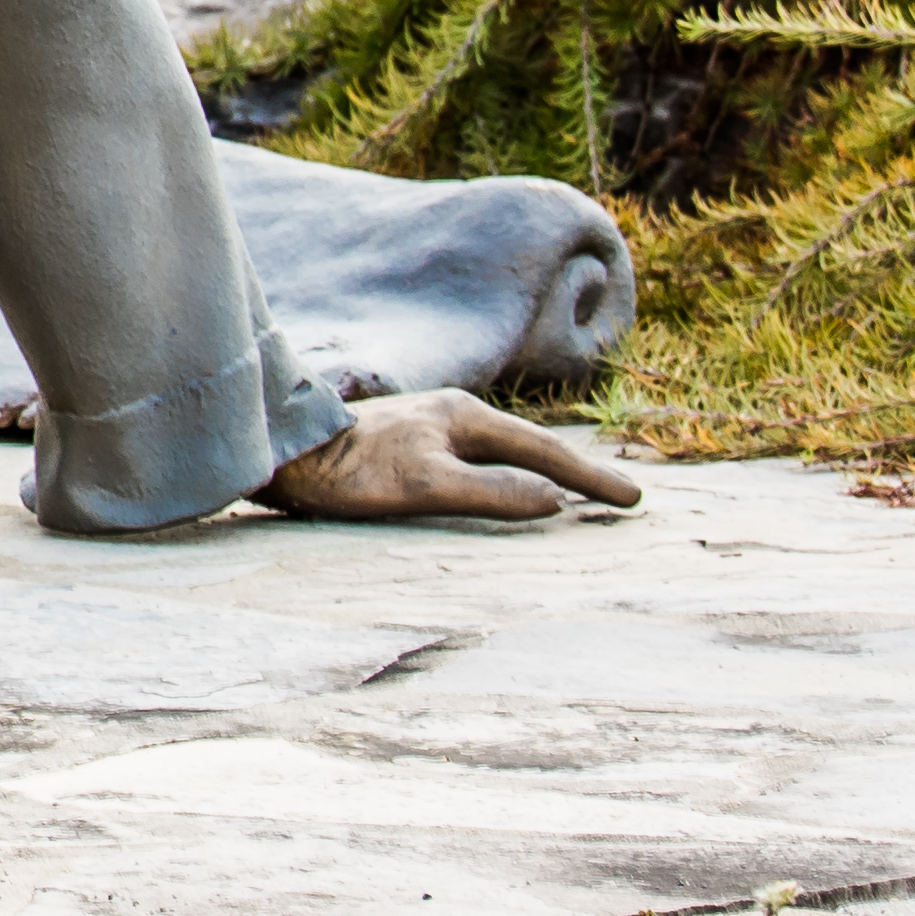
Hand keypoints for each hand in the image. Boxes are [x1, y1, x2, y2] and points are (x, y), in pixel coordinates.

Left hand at [253, 391, 646, 523]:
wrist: (279, 452)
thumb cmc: (346, 472)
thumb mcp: (424, 486)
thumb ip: (491, 492)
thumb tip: (554, 499)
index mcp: (462, 417)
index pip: (545, 451)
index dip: (591, 479)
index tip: (635, 502)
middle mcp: (450, 413)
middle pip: (530, 445)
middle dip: (578, 471)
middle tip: (622, 498)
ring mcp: (428, 426)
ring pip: (503, 451)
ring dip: (544, 472)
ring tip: (578, 495)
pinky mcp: (406, 444)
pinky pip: (478, 460)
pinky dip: (509, 475)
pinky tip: (506, 491)